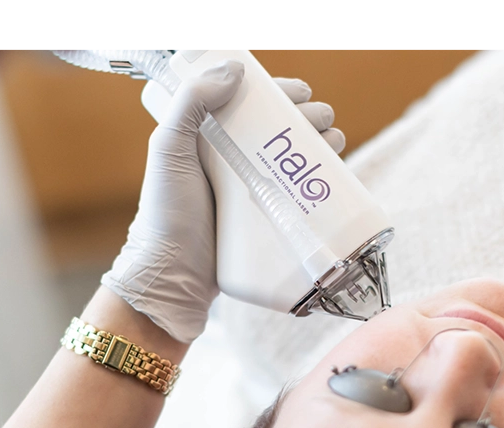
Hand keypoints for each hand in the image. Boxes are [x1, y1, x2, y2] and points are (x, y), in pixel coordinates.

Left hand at [101, 60, 346, 343]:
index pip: (253, 106)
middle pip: (283, 131)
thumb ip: (191, 104)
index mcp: (210, 141)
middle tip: (321, 121)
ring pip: (299, 162)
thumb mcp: (169, 151)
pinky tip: (338, 178)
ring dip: (324, 146)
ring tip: (333, 143)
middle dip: (311, 118)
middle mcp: (235, 165)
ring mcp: (254, 196)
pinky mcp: (271, 225)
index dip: (281, 94)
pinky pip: (304, 198)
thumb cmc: (165, 218)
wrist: (173, 281)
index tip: (300, 93)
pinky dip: (325, 185)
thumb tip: (236, 69)